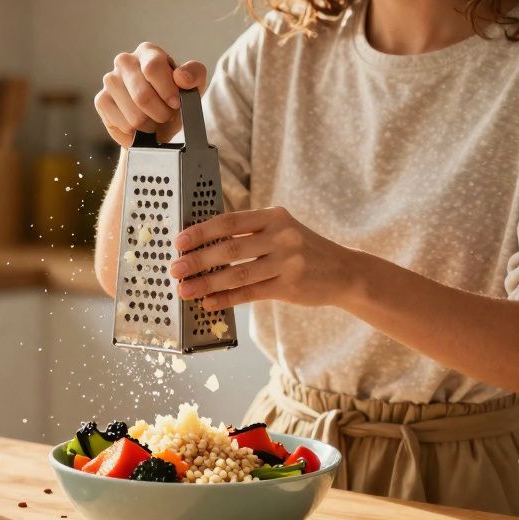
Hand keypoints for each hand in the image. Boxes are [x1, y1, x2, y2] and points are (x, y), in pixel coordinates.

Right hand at [94, 42, 207, 147]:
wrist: (159, 118)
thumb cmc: (175, 96)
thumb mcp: (194, 84)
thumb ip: (194, 75)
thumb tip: (181, 77)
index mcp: (148, 52)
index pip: (153, 67)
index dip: (167, 91)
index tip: (176, 104)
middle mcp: (125, 61)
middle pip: (142, 96)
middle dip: (161, 113)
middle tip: (167, 116)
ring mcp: (110, 80)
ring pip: (133, 115)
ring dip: (149, 125)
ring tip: (154, 120)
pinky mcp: (101, 100)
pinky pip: (121, 125)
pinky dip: (135, 133)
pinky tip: (139, 127)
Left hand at [169, 207, 360, 310]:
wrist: (344, 271)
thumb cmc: (304, 250)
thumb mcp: (282, 230)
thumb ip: (250, 234)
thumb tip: (204, 245)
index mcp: (274, 216)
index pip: (230, 222)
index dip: (201, 232)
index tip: (179, 242)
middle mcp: (281, 236)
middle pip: (229, 249)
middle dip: (197, 260)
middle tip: (174, 268)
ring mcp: (287, 262)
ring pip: (237, 274)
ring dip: (206, 283)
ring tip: (184, 290)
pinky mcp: (290, 287)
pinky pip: (250, 294)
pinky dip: (226, 299)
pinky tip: (209, 303)